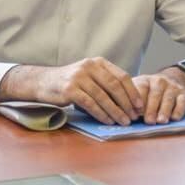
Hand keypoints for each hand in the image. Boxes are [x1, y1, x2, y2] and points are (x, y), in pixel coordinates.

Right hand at [0, 58, 142, 124]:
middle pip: (114, 86)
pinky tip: (108, 121)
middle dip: (127, 104)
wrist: (44, 82)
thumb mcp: (90, 76)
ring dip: (116, 111)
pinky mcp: (70, 89)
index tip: (140, 106)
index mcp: (98, 62)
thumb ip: (106, 83)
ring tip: (123, 122)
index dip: (133, 92)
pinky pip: (91, 104)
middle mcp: (89, 66)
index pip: (121, 76)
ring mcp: (79, 77)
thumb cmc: (71, 82)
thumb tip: (129, 101)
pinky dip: (101, 114)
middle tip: (134, 117)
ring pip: (103, 97)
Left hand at [132, 67, 184, 124]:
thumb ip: (130, 100)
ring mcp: (173, 87)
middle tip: (148, 121)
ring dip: (164, 110)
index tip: (134, 113)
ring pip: (168, 99)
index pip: (141, 88)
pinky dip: (179, 110)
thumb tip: (120, 114)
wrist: (177, 80)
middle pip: (155, 94)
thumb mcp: (140, 90)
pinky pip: (182, 102)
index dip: (137, 100)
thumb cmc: (152, 91)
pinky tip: (174, 118)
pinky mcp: (184, 95)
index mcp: (145, 80)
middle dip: (151, 108)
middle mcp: (159, 82)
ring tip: (161, 121)